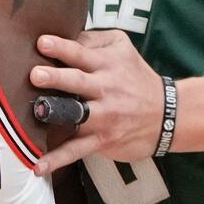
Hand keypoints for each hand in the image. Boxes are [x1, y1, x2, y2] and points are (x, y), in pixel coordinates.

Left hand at [31, 30, 162, 174]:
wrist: (168, 114)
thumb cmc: (135, 76)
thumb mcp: (122, 48)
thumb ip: (93, 40)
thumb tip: (63, 36)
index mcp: (108, 64)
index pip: (82, 54)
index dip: (62, 48)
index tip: (42, 43)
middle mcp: (105, 89)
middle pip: (78, 82)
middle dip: (57, 78)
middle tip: (36, 74)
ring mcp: (103, 117)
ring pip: (77, 115)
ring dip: (55, 115)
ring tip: (35, 116)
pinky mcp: (101, 140)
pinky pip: (76, 150)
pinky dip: (56, 159)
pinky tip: (37, 167)